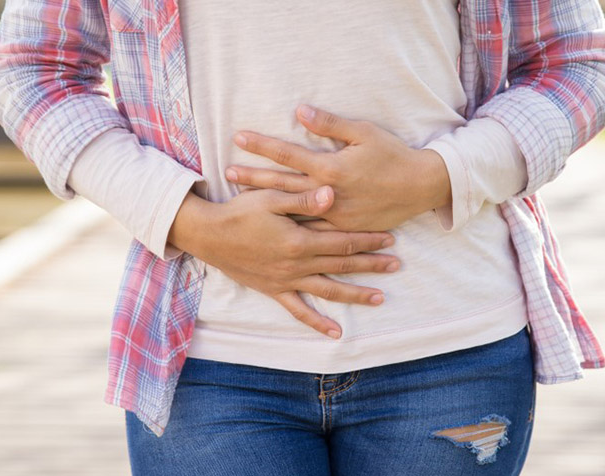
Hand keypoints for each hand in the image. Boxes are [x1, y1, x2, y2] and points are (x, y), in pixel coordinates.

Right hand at [168, 186, 399, 338]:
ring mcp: (286, 281)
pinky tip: (335, 332)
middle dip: (371, 264)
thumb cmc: (238, 211)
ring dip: (355, 294)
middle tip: (396, 265)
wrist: (208, 235)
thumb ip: (303, 198)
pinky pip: (299, 310)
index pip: (342, 241)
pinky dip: (317, 322)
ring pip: (328, 290)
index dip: (368, 239)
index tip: (390, 238)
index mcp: (299, 240)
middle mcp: (296, 264)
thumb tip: (332, 194)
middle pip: (342, 266)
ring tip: (380, 298)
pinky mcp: (274, 290)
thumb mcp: (270, 198)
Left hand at [226, 104, 451, 230]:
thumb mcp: (364, 132)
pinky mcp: (343, 229)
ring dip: (266, 203)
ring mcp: (334, 215)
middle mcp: (328, 194)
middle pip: (282, 184)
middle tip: (228, 173)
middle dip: (253, 177)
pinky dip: (290, 225)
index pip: (288, 154)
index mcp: (331, 168)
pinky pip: (311, 229)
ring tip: (241, 200)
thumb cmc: (393, 155)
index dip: (262, 145)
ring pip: (292, 210)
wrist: (420, 188)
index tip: (238, 138)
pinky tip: (272, 225)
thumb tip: (300, 110)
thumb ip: (330, 124)